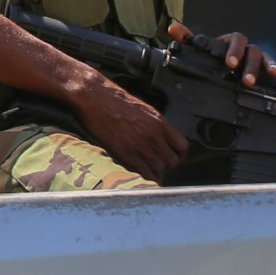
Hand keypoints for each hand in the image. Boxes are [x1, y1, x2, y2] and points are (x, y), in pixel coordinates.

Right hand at [65, 72, 187, 181]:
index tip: (173, 157)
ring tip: (150, 173)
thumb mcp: (141, 108)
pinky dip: (146, 177)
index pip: (182, 146)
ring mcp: (141, 145)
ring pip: (160, 168)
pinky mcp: (126, 152)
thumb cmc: (113, 99)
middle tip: (159, 166)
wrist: (94, 97)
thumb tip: (158, 135)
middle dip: (167, 166)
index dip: (178, 155)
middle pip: (172, 160)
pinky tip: (142, 178)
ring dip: (156, 173)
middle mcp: (154, 135)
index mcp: (159, 122)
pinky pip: (144, 172)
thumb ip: (153, 124)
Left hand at [168, 21, 275, 85]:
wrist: (224, 63)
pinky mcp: (266, 67)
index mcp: (231, 42)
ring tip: (273, 75)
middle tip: (246, 80)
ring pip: (265, 58)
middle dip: (250, 65)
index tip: (230, 63)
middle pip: (252, 51)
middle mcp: (246, 48)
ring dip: (269, 65)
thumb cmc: (213, 55)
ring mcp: (258, 57)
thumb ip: (187, 38)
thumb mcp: (200, 48)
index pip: (235, 40)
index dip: (234, 50)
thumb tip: (172, 27)